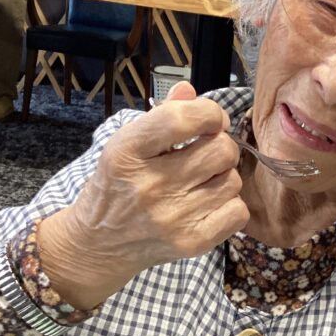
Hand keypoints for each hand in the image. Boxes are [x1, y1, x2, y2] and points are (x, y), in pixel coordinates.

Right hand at [38, 81, 248, 308]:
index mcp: (127, 152)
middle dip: (220, 145)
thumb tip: (191, 90)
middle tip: (206, 153)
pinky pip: (237, 211)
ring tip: (201, 181)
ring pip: (233, 180)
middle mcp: (149, 185)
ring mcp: (171, 218)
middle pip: (221, 150)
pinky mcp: (191, 243)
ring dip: (223, 177)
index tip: (211, 119)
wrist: (98, 244)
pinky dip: (230, 205)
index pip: (184, 118)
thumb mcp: (125, 144)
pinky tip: (209, 203)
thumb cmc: (117, 185)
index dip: (210, 113)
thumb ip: (162, 115)